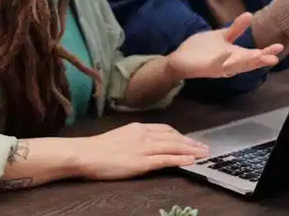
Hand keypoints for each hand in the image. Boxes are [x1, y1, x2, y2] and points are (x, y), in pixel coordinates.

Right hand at [75, 123, 209, 179]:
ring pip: (174, 147)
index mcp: (138, 127)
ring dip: (191, 150)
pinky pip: (166, 159)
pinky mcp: (142, 161)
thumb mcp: (119, 136)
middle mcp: (144, 134)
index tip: (190, 139)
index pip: (166, 129)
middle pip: (174, 137)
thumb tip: (146, 144)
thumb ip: (135, 138)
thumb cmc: (96, 148)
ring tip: (203, 154)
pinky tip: (191, 160)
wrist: (84, 154)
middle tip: (204, 147)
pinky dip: (180, 159)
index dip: (180, 135)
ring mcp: (144, 148)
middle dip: (191, 142)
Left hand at [167, 13, 283, 78]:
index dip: (266, 52)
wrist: (180, 59)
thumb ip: (236, 29)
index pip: (253, 55)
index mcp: (235, 56)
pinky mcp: (207, 68)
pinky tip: (228, 54)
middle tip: (274, 58)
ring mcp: (219, 66)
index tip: (279, 47)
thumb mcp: (222, 36)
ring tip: (259, 56)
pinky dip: (223, 60)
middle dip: (260, 60)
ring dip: (246, 61)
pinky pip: (216, 64)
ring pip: (236, 65)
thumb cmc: (202, 49)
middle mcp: (230, 63)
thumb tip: (250, 15)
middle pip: (248, 63)